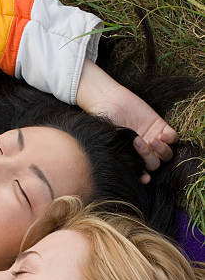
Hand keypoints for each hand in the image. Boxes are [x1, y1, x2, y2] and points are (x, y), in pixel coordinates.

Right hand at [76, 58, 177, 182]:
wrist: (109, 100)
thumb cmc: (105, 121)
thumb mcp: (109, 139)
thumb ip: (120, 153)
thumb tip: (126, 167)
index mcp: (131, 157)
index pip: (141, 172)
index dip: (143, 177)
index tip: (145, 178)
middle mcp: (143, 152)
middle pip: (154, 164)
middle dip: (148, 157)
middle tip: (138, 143)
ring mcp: (153, 139)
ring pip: (166, 155)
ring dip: (162, 151)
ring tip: (153, 140)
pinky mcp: (160, 126)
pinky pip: (173, 138)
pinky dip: (170, 139)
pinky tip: (161, 134)